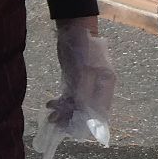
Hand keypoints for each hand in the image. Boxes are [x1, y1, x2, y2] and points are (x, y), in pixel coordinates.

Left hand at [36, 22, 116, 158]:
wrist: (74, 28)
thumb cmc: (83, 47)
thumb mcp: (83, 70)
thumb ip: (83, 91)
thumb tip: (80, 113)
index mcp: (107, 86)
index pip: (100, 112)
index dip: (88, 124)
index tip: (72, 131)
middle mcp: (99, 88)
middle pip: (87, 111)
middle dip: (72, 120)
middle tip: (56, 124)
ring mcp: (87, 85)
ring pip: (76, 106)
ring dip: (64, 113)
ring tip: (50, 117)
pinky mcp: (75, 80)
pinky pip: (69, 97)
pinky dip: (60, 103)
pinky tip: (50, 105)